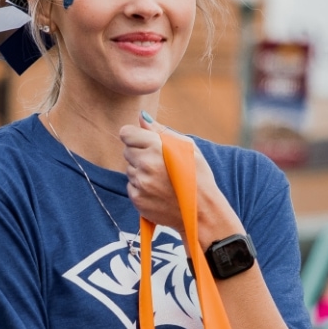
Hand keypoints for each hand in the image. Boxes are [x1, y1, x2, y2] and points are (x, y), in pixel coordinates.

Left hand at [118, 115, 216, 236]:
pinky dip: (141, 187)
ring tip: (161, 179)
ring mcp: (140, 183)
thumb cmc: (198, 176)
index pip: (126, 133)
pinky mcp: (137, 199)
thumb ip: (160, 130)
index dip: (134, 136)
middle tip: (158, 163)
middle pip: (127, 151)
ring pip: (129, 169)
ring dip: (140, 171)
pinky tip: (158, 190)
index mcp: (156, 147)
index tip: (142, 142)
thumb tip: (141, 117)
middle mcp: (145, 164)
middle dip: (139, 154)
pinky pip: (131, 186)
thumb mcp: (186, 147)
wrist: (202, 211)